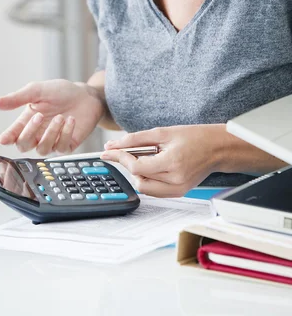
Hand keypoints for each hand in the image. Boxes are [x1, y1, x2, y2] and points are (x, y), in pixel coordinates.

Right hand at [0, 79, 103, 155]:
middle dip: (30, 132)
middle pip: (23, 146)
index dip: (6, 139)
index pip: (12, 135)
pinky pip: (61, 148)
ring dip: (51, 133)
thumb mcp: (37, 90)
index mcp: (27, 121)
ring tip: (60, 116)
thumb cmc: (60, 92)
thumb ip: (17, 98)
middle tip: (39, 116)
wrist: (85, 95)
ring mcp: (52, 140)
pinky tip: (70, 120)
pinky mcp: (67, 144)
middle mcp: (38, 133)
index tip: (4, 138)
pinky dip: (66, 133)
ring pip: (42, 149)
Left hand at [100, 124, 222, 196]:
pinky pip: (154, 190)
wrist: (216, 148)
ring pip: (144, 187)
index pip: (136, 167)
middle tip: (125, 152)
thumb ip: (135, 139)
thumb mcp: (162, 132)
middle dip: (127, 165)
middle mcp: (175, 181)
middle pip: (138, 179)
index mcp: (172, 163)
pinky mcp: (179, 192)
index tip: (108, 151)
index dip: (120, 158)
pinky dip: (147, 178)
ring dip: (137, 173)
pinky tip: (151, 166)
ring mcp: (178, 189)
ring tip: (143, 158)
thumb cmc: (193, 137)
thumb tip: (113, 145)